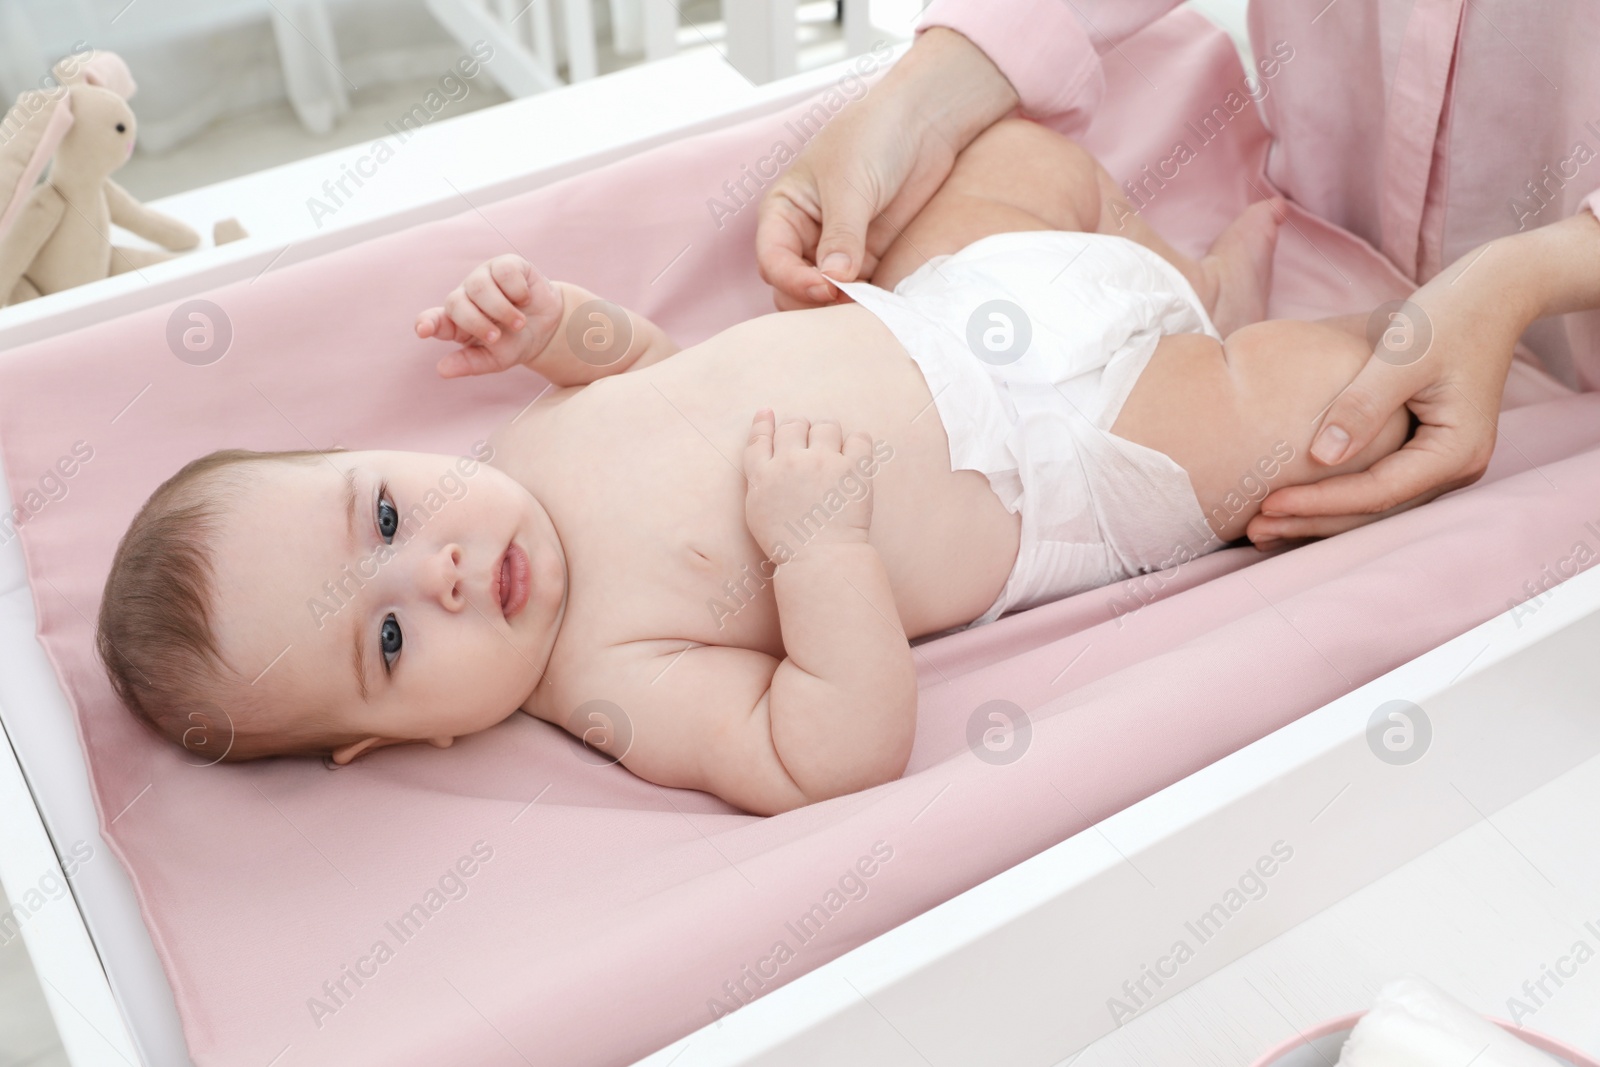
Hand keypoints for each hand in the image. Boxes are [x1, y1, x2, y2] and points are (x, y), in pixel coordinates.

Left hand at [415, 254, 564, 377]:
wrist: (549, 328)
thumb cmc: (515, 343)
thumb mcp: (495, 359)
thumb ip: (470, 364)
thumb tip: (441, 370)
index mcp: (457, 322)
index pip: (434, 320)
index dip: (427, 323)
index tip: (423, 331)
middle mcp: (465, 296)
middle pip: (456, 303)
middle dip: (476, 323)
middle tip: (496, 338)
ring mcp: (484, 277)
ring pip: (479, 287)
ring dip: (501, 310)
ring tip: (519, 323)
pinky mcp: (505, 265)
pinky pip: (504, 273)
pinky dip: (518, 291)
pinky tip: (525, 300)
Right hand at [743, 411, 874, 561]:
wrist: (821, 560)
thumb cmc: (789, 543)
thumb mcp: (757, 511)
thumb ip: (760, 479)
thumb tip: (770, 452)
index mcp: (763, 475)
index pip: (759, 438)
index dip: (763, 423)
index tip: (767, 413)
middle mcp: (790, 462)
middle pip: (794, 425)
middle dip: (801, 431)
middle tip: (810, 449)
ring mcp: (822, 462)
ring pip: (827, 426)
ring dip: (829, 436)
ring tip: (833, 455)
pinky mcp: (853, 468)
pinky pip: (859, 437)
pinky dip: (858, 443)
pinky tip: (855, 457)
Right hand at [754, 28, 1019, 310]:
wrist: (924, 122)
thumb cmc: (874, 136)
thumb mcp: (850, 185)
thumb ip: (842, 236)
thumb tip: (834, 280)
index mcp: (784, 212)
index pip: (773, 261)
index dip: (793, 280)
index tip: (826, 288)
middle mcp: (804, 236)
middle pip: (792, 288)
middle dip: (814, 302)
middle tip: (848, 301)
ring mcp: (837, 250)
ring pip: (825, 298)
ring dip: (842, 308)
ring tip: (869, 306)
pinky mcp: (870, 259)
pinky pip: (860, 293)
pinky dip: (868, 304)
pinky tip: (884, 303)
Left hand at [1247, 257, 1529, 546]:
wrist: (1488, 297)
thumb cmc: (1446, 318)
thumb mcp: (1401, 357)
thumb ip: (1362, 406)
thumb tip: (1322, 457)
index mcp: (1455, 451)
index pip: (1378, 492)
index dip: (1320, 502)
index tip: (1268, 503)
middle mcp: (1454, 468)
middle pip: (1374, 510)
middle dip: (1312, 522)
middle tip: (1254, 529)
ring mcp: (1441, 464)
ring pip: (1373, 505)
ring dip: (1319, 517)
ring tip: (1262, 527)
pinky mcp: (1423, 453)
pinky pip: (1376, 486)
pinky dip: (1335, 496)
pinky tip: (1294, 503)